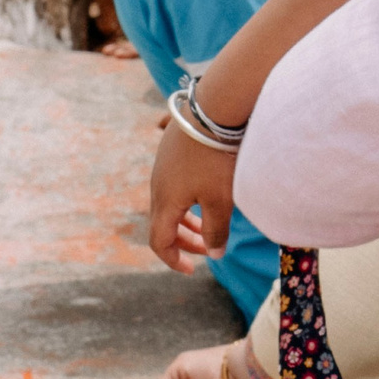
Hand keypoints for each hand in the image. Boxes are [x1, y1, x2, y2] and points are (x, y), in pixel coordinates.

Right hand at [150, 113, 239, 272]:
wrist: (214, 109)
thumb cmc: (217, 157)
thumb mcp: (220, 198)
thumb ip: (217, 229)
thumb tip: (215, 254)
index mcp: (165, 201)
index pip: (158, 241)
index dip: (173, 259)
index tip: (192, 270)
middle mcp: (158, 184)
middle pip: (163, 222)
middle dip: (183, 240)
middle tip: (208, 249)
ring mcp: (163, 165)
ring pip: (170, 201)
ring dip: (187, 218)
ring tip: (209, 224)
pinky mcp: (172, 148)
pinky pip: (175, 182)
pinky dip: (188, 197)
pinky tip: (206, 191)